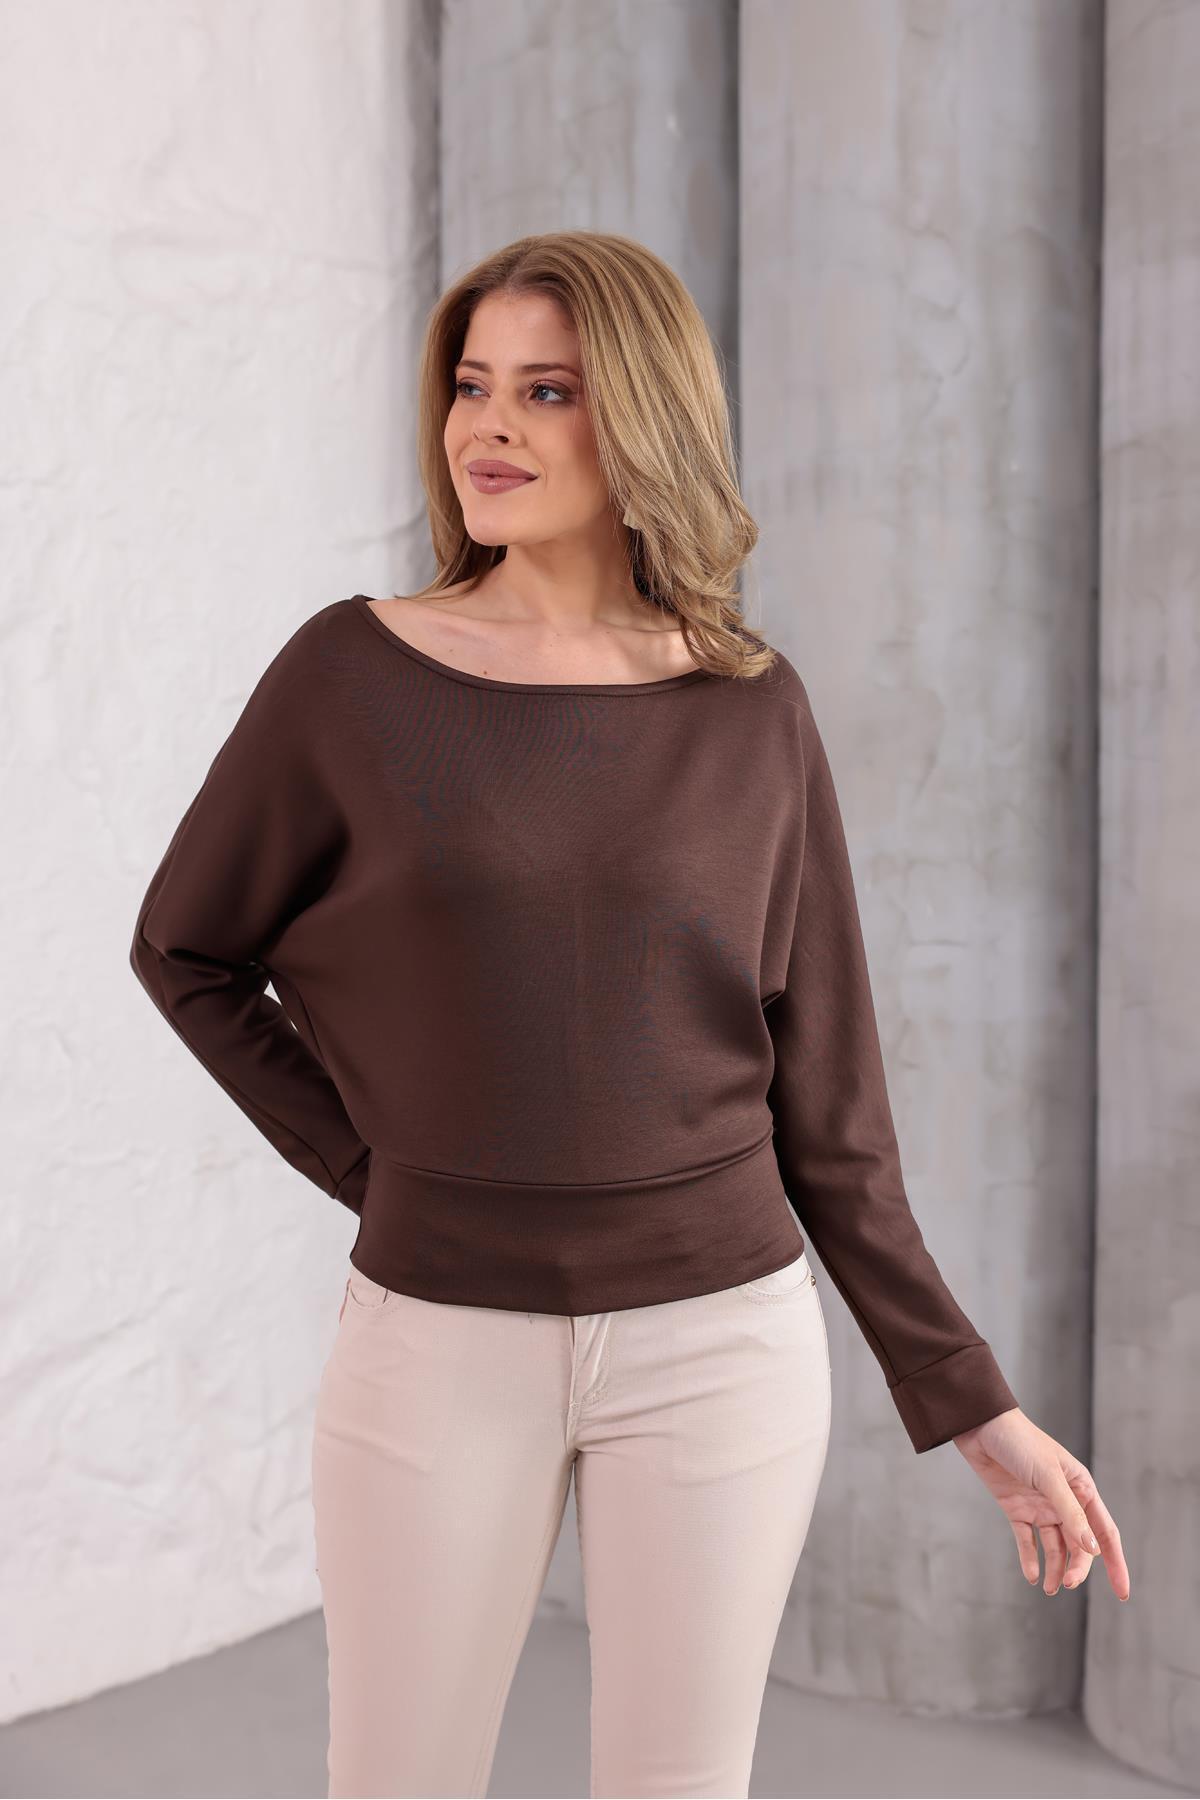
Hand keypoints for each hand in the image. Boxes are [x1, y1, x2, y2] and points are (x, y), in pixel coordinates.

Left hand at [951, 1406, 1130, 1600]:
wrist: (981, 1426)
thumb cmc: (1020, 1442)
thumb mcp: (1048, 1476)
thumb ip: (1070, 1511)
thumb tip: (1091, 1548)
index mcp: (1081, 1488)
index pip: (1104, 1532)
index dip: (1115, 1563)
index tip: (1122, 1593)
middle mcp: (1064, 1500)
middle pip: (1079, 1544)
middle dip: (1078, 1568)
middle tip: (1068, 1585)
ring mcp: (1040, 1506)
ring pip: (1055, 1547)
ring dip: (1056, 1569)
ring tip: (1049, 1588)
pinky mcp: (1017, 1509)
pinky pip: (1028, 1541)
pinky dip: (1031, 1559)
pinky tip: (1032, 1576)